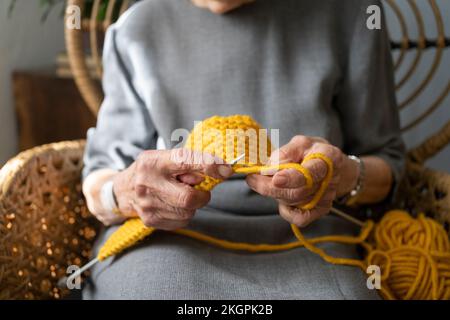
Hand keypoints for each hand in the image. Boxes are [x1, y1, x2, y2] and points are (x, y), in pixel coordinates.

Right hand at [112, 148, 232, 229]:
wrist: (124, 190)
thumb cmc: (154, 171)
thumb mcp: (167, 158)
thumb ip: (190, 163)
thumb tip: (218, 170)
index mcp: (154, 161)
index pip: (185, 161)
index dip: (209, 164)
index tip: (226, 168)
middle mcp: (148, 183)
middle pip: (189, 198)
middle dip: (202, 195)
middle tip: (201, 189)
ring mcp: (148, 205)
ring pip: (188, 212)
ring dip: (193, 204)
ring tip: (180, 194)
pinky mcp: (150, 220)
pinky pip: (182, 222)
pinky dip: (185, 214)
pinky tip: (175, 205)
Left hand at [246, 136, 357, 226]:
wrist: (329, 164)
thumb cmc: (311, 151)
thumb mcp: (299, 143)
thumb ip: (284, 153)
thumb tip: (268, 169)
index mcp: (329, 158)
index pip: (312, 171)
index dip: (293, 178)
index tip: (275, 179)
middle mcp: (330, 180)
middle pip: (298, 191)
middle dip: (271, 187)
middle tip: (252, 179)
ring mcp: (326, 198)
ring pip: (294, 202)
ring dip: (274, 193)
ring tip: (266, 181)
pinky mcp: (320, 210)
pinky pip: (299, 218)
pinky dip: (285, 209)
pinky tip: (280, 195)